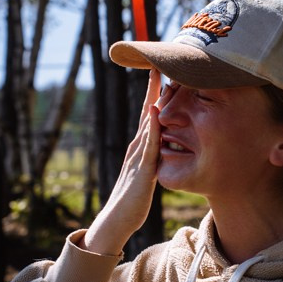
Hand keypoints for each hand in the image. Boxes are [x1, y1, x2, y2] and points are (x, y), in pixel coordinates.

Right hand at [83, 70, 161, 256]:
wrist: (117, 220)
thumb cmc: (133, 199)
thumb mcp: (148, 173)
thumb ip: (155, 158)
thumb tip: (165, 146)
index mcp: (141, 146)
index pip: (150, 114)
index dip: (156, 92)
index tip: (162, 70)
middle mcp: (138, 146)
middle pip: (147, 111)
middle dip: (153, 87)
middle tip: (159, 61)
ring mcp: (138, 157)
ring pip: (148, 124)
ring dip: (154, 102)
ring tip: (160, 79)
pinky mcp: (142, 172)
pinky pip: (148, 147)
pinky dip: (152, 130)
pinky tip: (155, 116)